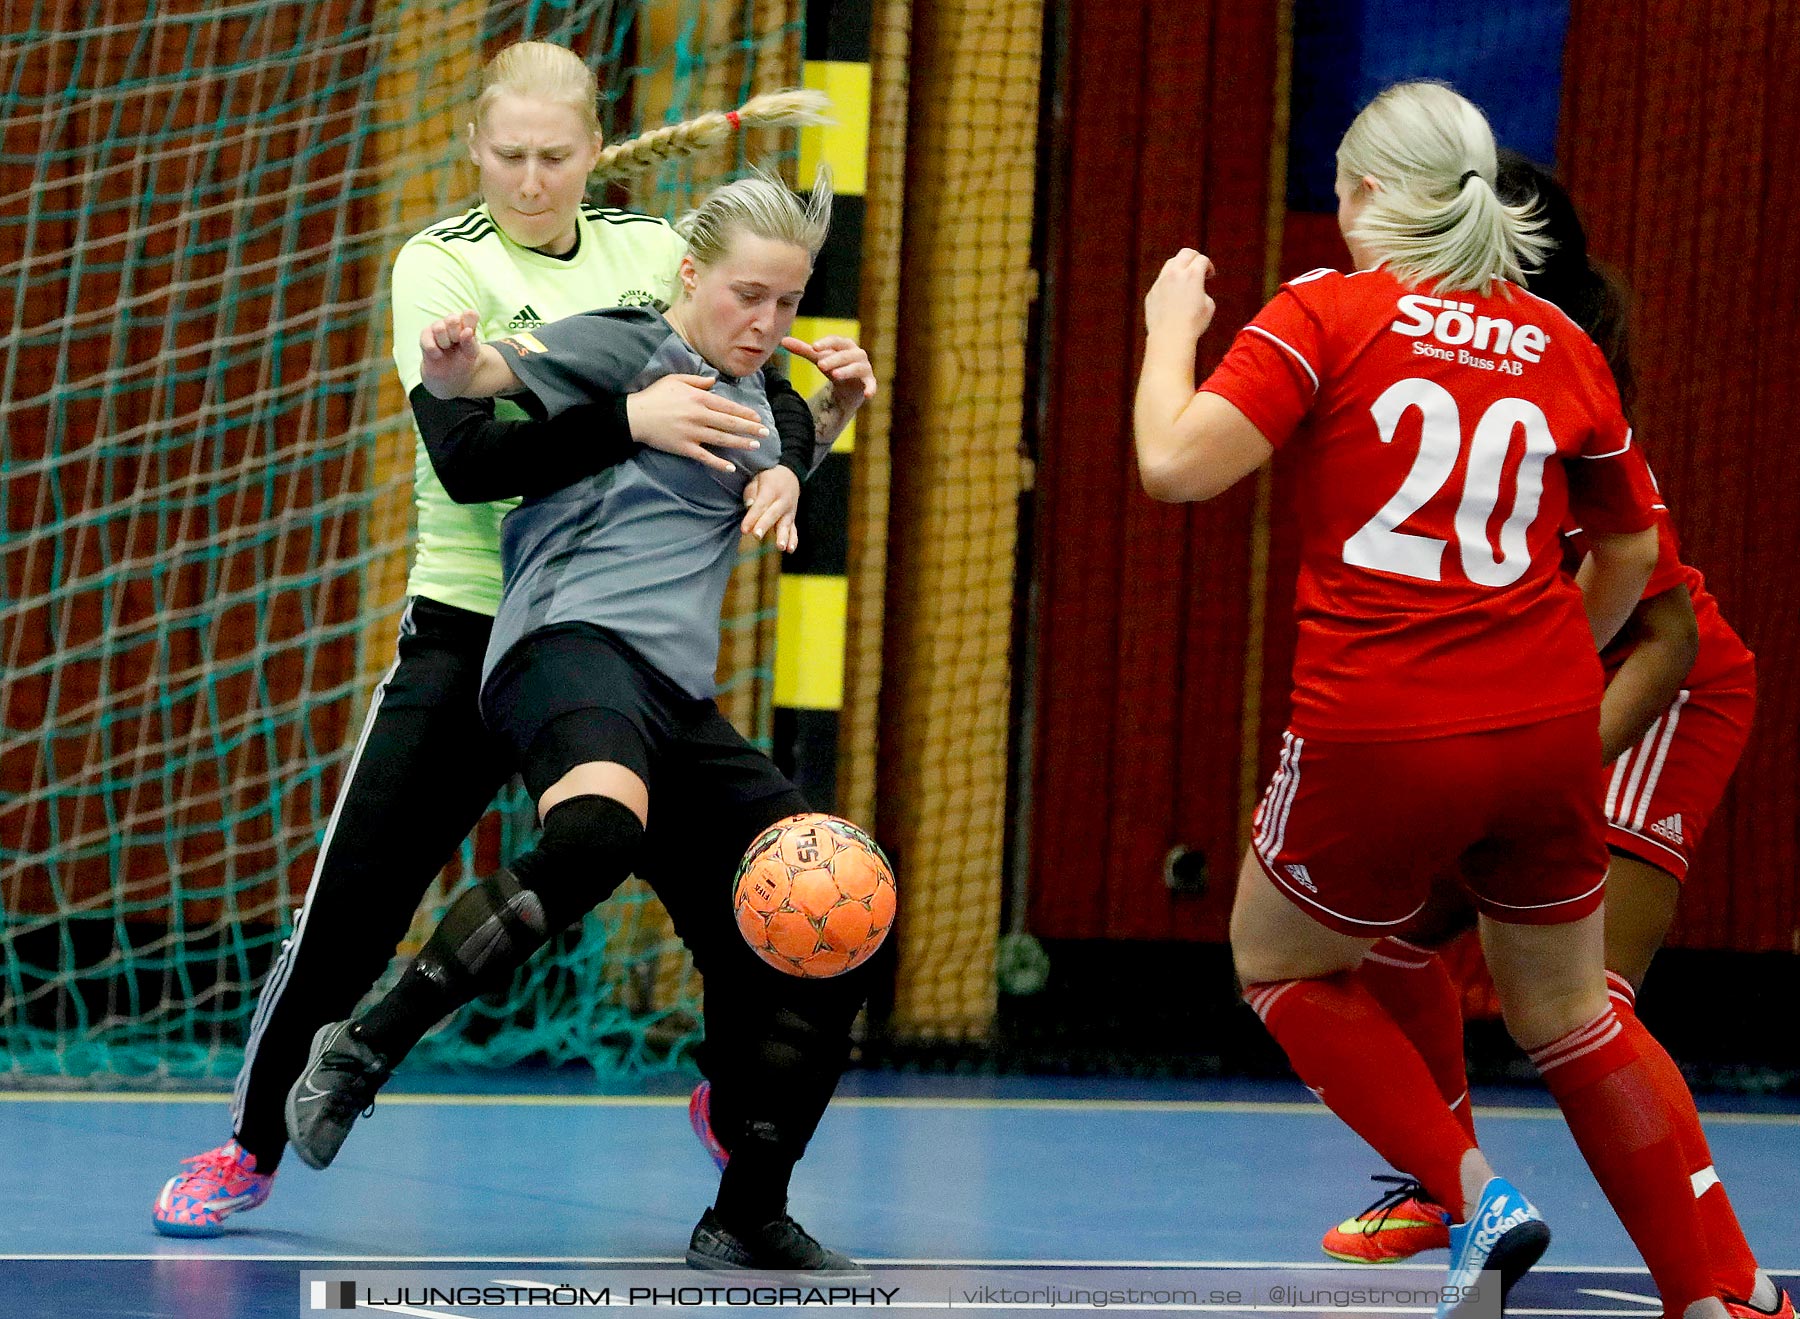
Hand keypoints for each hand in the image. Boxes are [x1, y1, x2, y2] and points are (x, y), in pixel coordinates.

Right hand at [420, 310, 482, 397]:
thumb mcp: (471, 354)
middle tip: (456, 343)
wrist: (449, 375)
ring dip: (444, 342)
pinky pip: (427, 339)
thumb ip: (471, 343)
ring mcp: (438, 327)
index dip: (469, 323)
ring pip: (439, 328)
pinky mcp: (425, 335)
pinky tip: (438, 354)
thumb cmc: (463, 360)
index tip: (469, 334)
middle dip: (455, 334)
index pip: (470, 314)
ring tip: (446, 348)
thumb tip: (467, 331)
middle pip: (453, 319)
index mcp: (466, 323)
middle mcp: (452, 322)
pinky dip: (434, 350)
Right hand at [626, 374, 768, 473]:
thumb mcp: (675, 380)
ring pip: (722, 439)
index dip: (744, 412)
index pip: (727, 406)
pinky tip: (731, 467)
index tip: (757, 417)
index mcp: (699, 398)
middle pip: (730, 423)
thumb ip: (697, 380)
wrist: (634, 415)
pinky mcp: (684, 447)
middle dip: (750, 428)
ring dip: (740, 443)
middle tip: (765, 433)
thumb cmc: (655, 395)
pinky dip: (718, 463)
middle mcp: (699, 415)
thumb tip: (713, 381)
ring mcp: (692, 432)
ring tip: (755, 446)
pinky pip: (705, 457)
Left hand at [740, 464, 801, 551]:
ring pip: (785, 524)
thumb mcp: (757, 479)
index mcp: (771, 490)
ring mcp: (789, 511)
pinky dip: (793, 540)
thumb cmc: (768, 479)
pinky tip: (790, 550)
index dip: (752, 517)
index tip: (744, 529)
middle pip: (772, 515)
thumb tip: (749, 505)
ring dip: (783, 536)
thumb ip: (752, 492)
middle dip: (764, 526)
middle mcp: (782, 501)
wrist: (790, 475)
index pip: (761, 505)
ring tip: (780, 547)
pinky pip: (794, 530)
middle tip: (757, 536)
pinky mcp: (792, 519)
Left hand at [782, 333, 876, 425]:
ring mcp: (865, 368)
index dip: (826, 343)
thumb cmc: (833, 367)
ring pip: (857, 367)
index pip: (836, 341)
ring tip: (835, 375)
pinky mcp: (869, 383)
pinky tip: (868, 395)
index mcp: (845, 345)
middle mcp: (857, 354)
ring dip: (847, 370)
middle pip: (847, 354)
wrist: (847, 388)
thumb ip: (803, 350)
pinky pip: (871, 385)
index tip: (813, 347)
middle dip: (834, 359)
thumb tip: (783, 341)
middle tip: (821, 365)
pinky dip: (871, 388)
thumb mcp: (818, 358)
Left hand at [1144, 249, 1216, 341]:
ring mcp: (1161, 282)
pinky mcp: (1152, 293)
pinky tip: (1173, 295)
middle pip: (1185, 254)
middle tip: (1198, 266)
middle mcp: (1175, 274)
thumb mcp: (1209, 306)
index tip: (1209, 275)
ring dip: (1180, 267)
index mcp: (1192, 275)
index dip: (1208, 266)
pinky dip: (1169, 282)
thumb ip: (1203, 291)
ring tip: (1185, 278)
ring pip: (1170, 264)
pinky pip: (1161, 281)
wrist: (1170, 337)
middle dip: (1194, 257)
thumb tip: (1197, 291)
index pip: (1202, 259)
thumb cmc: (1192, 324)